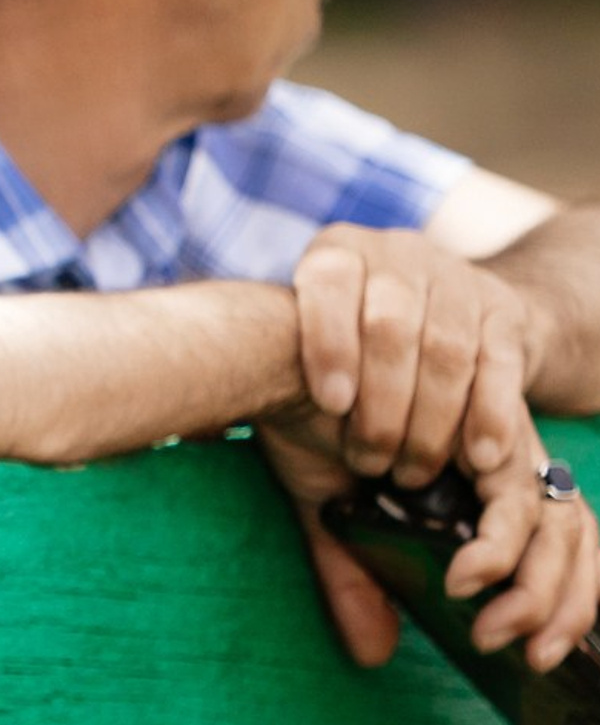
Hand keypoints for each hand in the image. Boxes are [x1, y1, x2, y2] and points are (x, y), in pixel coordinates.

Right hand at [258, 400, 598, 671]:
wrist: (271, 351)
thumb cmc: (303, 418)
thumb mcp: (332, 512)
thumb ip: (357, 576)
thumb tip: (375, 654)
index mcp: (484, 466)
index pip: (562, 535)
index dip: (569, 597)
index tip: (537, 652)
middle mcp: (502, 441)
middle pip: (570, 526)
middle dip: (554, 597)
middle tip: (508, 645)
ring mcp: (494, 420)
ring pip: (544, 507)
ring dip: (514, 568)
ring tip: (472, 603)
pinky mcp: (476, 398)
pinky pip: (511, 474)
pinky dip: (495, 538)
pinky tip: (463, 571)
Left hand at [293, 225, 537, 485]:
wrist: (445, 309)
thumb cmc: (351, 347)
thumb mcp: (312, 343)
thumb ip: (278, 375)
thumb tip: (220, 444)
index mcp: (336, 251)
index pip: (328, 286)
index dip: (328, 343)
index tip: (330, 404)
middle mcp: (395, 252)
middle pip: (390, 326)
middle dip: (380, 405)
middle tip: (369, 463)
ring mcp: (455, 275)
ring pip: (447, 349)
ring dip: (430, 421)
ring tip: (411, 472)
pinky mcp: (504, 308)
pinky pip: (500, 365)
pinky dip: (490, 414)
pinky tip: (477, 456)